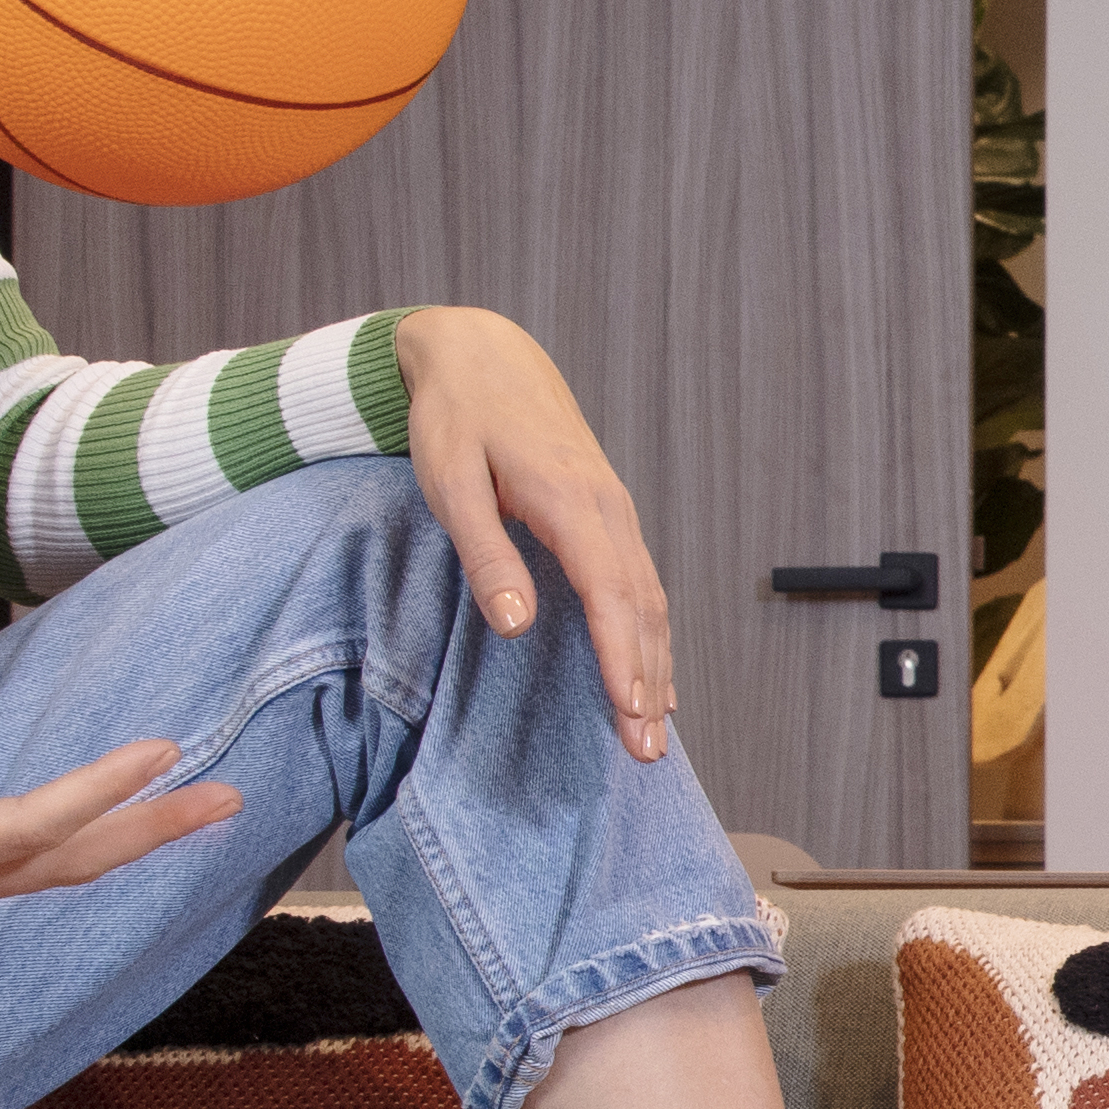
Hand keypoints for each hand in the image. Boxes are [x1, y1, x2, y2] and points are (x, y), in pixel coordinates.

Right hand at [0, 650, 236, 926]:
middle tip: (232, 799)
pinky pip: (29, 871)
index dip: (97, 790)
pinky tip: (119, 826)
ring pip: (54, 872)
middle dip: (150, 831)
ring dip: (130, 840)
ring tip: (201, 807)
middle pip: (65, 862)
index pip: (25, 827)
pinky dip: (85, 846)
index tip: (159, 749)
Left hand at [400, 304, 681, 761]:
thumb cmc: (457, 418)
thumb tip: (516, 626)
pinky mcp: (609, 516)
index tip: (630, 713)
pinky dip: (653, 635)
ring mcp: (615, 511)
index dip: (623, 658)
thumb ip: (487, 553)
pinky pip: (642, 585)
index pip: (610, 594)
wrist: (483, 355)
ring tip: (655, 731)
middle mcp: (608, 509)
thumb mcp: (452, 481)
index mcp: (572, 501)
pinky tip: (655, 674)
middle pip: (642, 608)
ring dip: (657, 667)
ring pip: (650, 600)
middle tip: (647, 753)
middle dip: (648, 683)